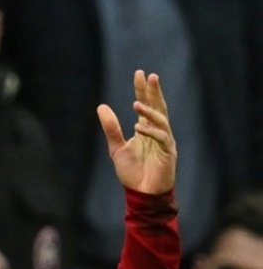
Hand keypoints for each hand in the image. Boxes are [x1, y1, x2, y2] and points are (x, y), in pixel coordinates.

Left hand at [97, 70, 176, 194]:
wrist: (141, 194)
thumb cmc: (132, 173)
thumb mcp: (116, 148)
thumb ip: (111, 128)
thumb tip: (101, 106)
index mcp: (147, 129)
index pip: (147, 104)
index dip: (143, 90)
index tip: (139, 73)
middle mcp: (158, 132)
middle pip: (158, 107)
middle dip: (154, 92)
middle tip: (149, 76)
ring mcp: (165, 142)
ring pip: (161, 121)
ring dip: (150, 112)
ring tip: (136, 104)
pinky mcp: (168, 154)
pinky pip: (162, 138)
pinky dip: (152, 131)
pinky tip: (139, 127)